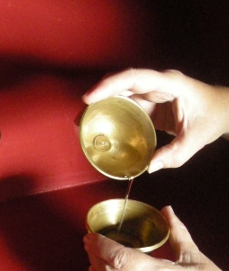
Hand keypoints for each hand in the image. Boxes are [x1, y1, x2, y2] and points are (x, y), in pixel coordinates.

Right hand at [83, 69, 228, 171]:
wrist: (222, 109)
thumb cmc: (212, 116)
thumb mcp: (196, 138)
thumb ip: (175, 154)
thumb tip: (149, 167)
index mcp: (170, 84)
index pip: (134, 78)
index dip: (109, 85)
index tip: (89, 98)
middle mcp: (156, 84)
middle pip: (121, 83)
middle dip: (98, 96)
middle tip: (80, 116)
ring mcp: (151, 92)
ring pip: (119, 92)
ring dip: (100, 104)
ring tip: (84, 122)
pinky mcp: (147, 102)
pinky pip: (124, 103)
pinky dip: (110, 112)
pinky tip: (99, 125)